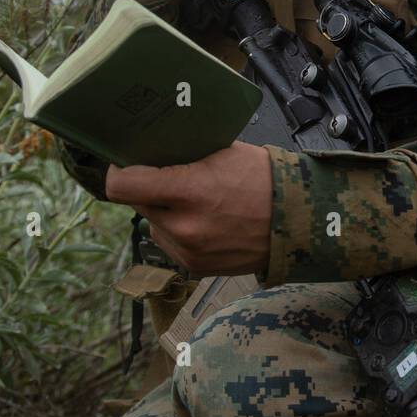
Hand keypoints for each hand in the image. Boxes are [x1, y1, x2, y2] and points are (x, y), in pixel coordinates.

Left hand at [105, 141, 272, 276]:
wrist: (298, 222)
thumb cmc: (263, 179)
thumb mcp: (223, 152)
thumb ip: (184, 154)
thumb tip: (150, 149)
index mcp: (189, 190)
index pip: (122, 185)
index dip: (119, 171)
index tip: (125, 162)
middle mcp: (183, 226)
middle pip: (138, 203)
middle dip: (149, 189)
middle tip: (170, 178)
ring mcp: (188, 250)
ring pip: (153, 224)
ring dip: (164, 212)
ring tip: (195, 202)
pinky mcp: (194, 267)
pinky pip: (170, 243)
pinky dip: (179, 231)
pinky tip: (204, 221)